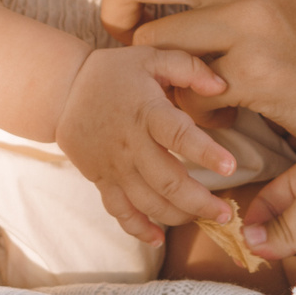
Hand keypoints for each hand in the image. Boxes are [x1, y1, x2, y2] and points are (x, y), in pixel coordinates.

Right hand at [55, 45, 238, 241]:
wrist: (65, 91)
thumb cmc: (116, 72)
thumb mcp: (152, 56)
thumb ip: (189, 67)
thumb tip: (221, 86)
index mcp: (146, 111)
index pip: (178, 135)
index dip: (205, 153)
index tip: (231, 167)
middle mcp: (130, 144)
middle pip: (167, 182)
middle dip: (200, 202)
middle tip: (226, 213)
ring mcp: (114, 166)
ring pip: (147, 202)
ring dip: (178, 217)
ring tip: (206, 218)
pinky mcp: (101, 180)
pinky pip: (119, 211)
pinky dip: (138, 229)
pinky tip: (158, 239)